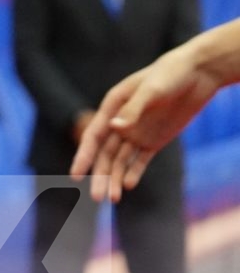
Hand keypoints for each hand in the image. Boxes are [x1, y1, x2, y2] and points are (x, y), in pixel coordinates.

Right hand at [73, 41, 222, 200]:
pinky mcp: (155, 139)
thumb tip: (114, 129)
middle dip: (99, 176)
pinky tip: (128, 185)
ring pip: (120, 160)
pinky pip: (140, 159)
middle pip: (105, 154)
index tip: (75, 176)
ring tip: (113, 200)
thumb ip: (134, 110)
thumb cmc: (171, 73)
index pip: (93, 137)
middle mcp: (121, 122)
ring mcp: (137, 132)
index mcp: (112, 106)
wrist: (197, 72)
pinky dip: (134, 172)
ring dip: (114, 179)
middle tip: (97, 198)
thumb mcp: (152, 89)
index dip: (83, 157)